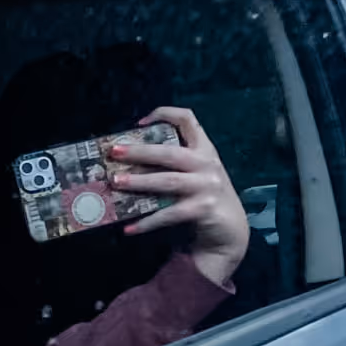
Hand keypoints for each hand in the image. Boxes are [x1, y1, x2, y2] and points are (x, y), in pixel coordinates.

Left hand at [110, 106, 249, 286]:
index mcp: (204, 149)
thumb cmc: (204, 197)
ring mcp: (207, 186)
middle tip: (115, 152)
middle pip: (171, 152)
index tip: (140, 123)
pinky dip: (147, 222)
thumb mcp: (196, 174)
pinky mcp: (203, 209)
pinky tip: (129, 228)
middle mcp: (207, 164)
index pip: (188, 120)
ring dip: (139, 182)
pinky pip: (169, 214)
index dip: (165, 114)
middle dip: (140, 152)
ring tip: (116, 183)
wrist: (230, 231)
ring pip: (168, 181)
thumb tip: (129, 165)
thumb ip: (174, 166)